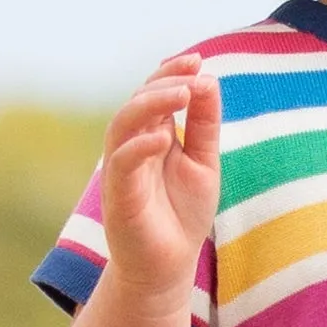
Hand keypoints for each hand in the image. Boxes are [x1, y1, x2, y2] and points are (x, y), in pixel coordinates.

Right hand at [97, 54, 220, 300]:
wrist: (167, 267)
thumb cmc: (183, 215)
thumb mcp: (203, 163)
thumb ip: (204, 125)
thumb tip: (208, 80)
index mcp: (152, 136)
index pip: (155, 93)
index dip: (172, 73)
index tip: (198, 59)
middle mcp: (132, 146)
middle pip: (138, 101)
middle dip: (165, 82)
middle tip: (193, 72)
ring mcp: (122, 169)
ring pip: (123, 124)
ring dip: (150, 104)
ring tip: (182, 93)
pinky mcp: (118, 195)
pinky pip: (121, 162)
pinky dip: (139, 146)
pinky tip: (163, 137)